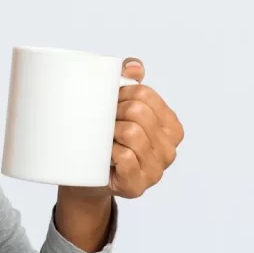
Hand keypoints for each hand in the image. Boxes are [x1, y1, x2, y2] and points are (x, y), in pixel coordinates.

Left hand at [64, 58, 184, 200]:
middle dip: (112, 111)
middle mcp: (169, 150)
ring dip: (108, 132)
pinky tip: (103, 155)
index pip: (145, 95)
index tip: (108, 102)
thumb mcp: (117, 107)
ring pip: (132, 133)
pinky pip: (125, 157)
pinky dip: (109, 152)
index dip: (120, 93)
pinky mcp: (136, 186)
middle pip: (138, 112)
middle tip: (100, 121)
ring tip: (101, 138)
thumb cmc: (103, 139)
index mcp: (171, 127)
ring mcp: (155, 171)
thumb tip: (133, 66)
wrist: (83, 176)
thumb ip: (129, 82)